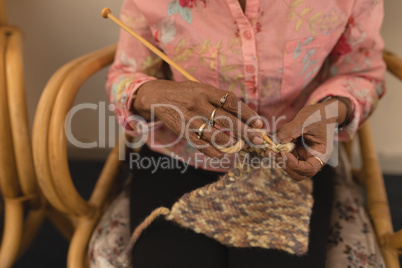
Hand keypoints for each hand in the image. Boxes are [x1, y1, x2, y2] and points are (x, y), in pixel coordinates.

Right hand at [133, 80, 263, 157]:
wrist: (157, 96)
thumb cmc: (185, 93)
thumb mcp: (201, 88)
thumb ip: (219, 99)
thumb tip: (243, 115)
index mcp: (205, 91)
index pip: (231, 102)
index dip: (247, 113)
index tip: (259, 123)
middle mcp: (198, 104)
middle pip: (226, 119)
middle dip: (244, 131)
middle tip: (258, 139)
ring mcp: (189, 119)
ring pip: (214, 134)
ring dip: (230, 142)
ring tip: (240, 146)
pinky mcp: (182, 131)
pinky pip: (200, 144)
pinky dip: (213, 151)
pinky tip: (222, 154)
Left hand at [272, 97, 350, 179]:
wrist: (323, 111)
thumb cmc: (319, 115)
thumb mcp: (305, 120)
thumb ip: (290, 131)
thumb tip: (275, 142)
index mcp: (321, 154)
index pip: (309, 169)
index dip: (295, 165)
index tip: (283, 152)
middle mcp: (312, 158)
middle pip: (298, 173)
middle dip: (284, 164)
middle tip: (273, 153)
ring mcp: (303, 155)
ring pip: (289, 166)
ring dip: (279, 159)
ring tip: (270, 148)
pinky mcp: (296, 151)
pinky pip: (285, 157)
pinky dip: (278, 153)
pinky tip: (272, 145)